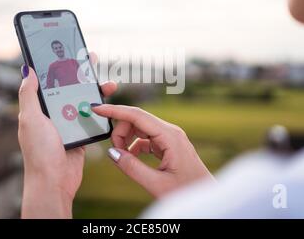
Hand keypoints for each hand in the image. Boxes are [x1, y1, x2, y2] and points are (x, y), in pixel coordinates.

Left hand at [18, 64, 116, 217]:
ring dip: (96, 91)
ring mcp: (69, 123)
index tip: (69, 52)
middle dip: (82, 73)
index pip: (50, 80)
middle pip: (71, 87)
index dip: (60, 66)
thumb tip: (28, 70)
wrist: (54, 180)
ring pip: (85, 101)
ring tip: (108, 83)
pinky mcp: (81, 133)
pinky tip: (108, 102)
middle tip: (92, 60)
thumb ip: (29, 95)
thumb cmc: (39, 152)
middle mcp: (54, 113)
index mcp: (40, 108)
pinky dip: (101, 109)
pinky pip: (93, 117)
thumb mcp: (30, 119)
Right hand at [91, 104, 213, 197]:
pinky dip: (134, 145)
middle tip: (114, 152)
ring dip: (127, 139)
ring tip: (123, 157)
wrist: (205, 196)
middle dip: (121, 131)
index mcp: (170, 136)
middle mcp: (170, 132)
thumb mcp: (156, 184)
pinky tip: (131, 158)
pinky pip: (146, 138)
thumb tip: (112, 152)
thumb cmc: (186, 191)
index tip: (98, 108)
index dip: (115, 110)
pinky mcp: (168, 144)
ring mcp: (170, 137)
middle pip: (137, 120)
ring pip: (140, 128)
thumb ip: (132, 167)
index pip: (138, 115)